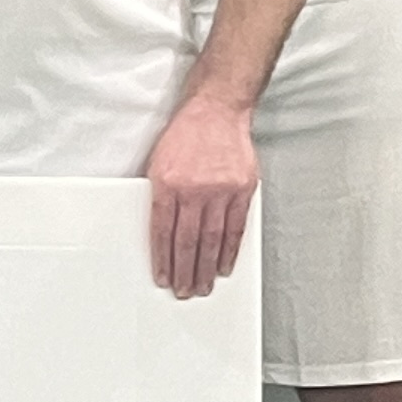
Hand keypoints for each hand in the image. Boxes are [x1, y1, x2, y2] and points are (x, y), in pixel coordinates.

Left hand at [142, 95, 259, 299]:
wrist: (216, 109)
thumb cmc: (185, 136)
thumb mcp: (159, 162)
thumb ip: (161, 196)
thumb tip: (161, 235)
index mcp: (167, 183)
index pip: (162, 231)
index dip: (162, 259)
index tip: (163, 277)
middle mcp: (193, 189)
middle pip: (187, 241)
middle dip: (184, 271)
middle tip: (184, 291)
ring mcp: (220, 190)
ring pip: (212, 240)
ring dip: (206, 268)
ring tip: (202, 287)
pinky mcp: (242, 189)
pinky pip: (235, 228)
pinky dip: (229, 251)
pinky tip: (224, 266)